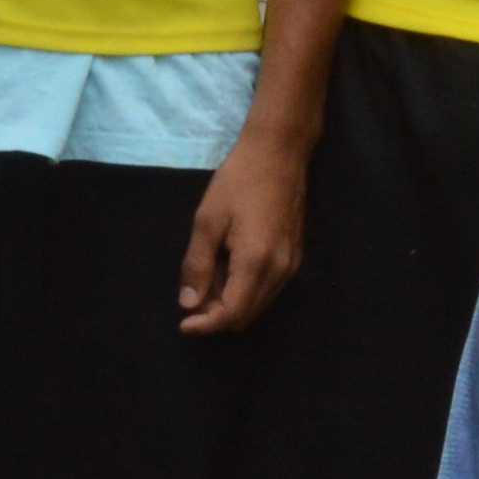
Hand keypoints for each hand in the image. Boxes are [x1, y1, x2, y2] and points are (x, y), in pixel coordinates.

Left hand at [175, 124, 308, 334]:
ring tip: (207, 280)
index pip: (231, 313)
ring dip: (232, 304)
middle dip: (217, 316)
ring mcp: (291, 264)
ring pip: (259, 305)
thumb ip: (197, 265)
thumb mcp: (207, 220)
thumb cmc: (239, 181)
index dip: (205, 326)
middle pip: (247, 315)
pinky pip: (269, 289)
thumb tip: (188, 304)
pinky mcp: (295, 256)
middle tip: (192, 297)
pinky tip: (228, 270)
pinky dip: (246, 291)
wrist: (280, 152)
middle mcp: (279, 271)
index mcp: (256, 262)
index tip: (183, 323)